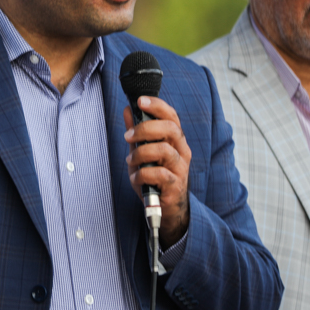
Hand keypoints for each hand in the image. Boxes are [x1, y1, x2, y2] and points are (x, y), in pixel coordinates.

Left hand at [124, 96, 191, 245]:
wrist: (166, 208)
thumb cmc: (155, 177)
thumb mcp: (142, 152)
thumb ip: (136, 133)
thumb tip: (128, 110)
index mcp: (175, 140)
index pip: (171, 116)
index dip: (157, 105)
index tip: (140, 101)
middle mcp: (182, 151)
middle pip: (170, 129)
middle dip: (145, 128)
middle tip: (128, 136)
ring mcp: (180, 168)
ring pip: (164, 150)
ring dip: (141, 153)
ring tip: (131, 160)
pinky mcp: (175, 186)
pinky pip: (160, 174)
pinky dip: (142, 174)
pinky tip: (136, 177)